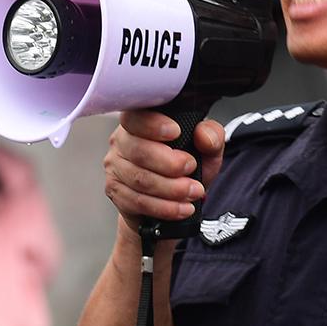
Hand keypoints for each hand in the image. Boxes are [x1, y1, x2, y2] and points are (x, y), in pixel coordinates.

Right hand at [103, 112, 225, 237]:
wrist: (169, 200)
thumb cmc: (184, 167)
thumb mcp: (206, 149)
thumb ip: (212, 136)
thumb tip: (204, 135)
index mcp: (139, 122)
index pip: (136, 117)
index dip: (153, 125)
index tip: (176, 132)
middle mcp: (121, 141)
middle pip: (138, 151)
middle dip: (170, 164)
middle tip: (191, 168)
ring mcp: (115, 167)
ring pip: (139, 179)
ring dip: (171, 189)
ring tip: (193, 192)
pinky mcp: (115, 191)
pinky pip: (138, 201)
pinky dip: (164, 207)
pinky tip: (182, 208)